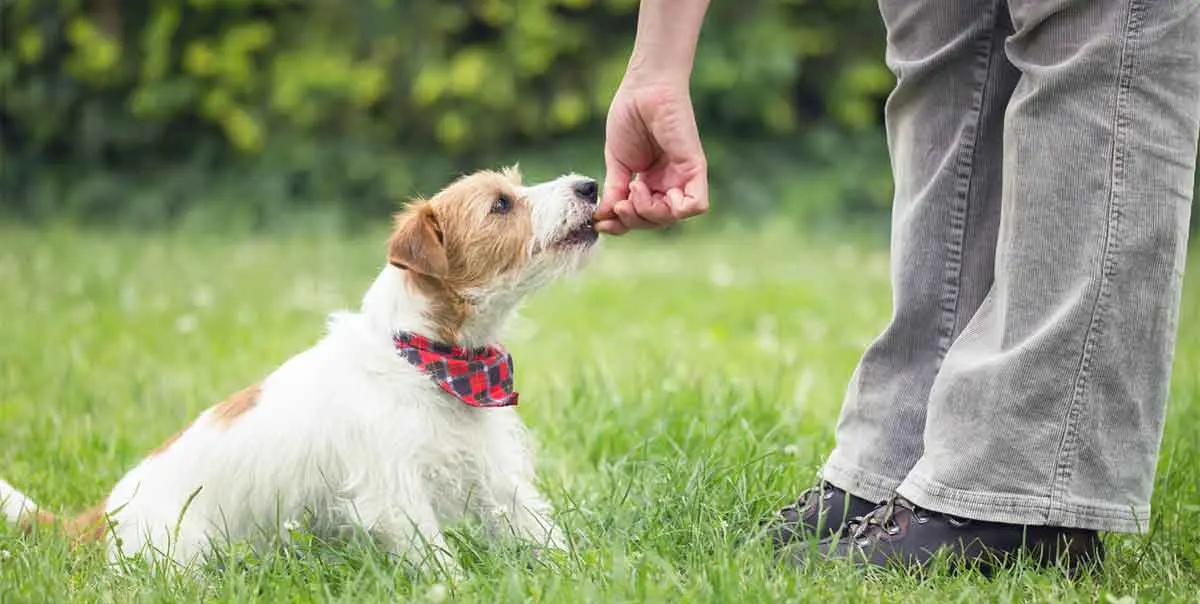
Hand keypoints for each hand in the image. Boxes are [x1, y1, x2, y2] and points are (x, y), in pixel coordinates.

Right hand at [595, 80, 708, 234]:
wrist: (643, 88)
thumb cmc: (629, 117)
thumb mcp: (616, 162)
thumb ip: (614, 191)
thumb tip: (603, 219)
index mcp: (650, 182)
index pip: (640, 217)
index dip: (621, 225)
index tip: (600, 220)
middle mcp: (668, 183)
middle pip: (655, 221)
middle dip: (633, 219)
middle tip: (620, 202)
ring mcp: (682, 177)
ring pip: (672, 217)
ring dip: (648, 212)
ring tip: (633, 187)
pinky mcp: (695, 168)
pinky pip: (696, 205)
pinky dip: (675, 209)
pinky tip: (652, 191)